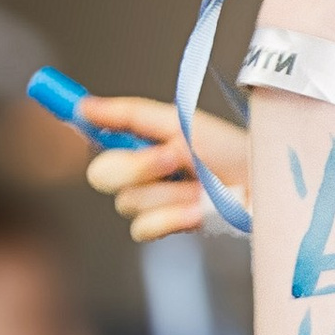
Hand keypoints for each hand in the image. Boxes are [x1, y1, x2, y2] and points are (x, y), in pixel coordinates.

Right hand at [77, 95, 246, 241]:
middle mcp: (144, 172)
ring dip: (166, 190)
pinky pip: (143, 228)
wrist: (264, 184)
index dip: (80, 122)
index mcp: (144, 141)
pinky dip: (171, 218)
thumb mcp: (180, 123)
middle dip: (136, 165)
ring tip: (201, 185)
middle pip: (101, 175)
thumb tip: (83, 106)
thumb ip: (129, 114)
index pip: (98, 136)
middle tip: (173, 157)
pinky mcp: (171, 227)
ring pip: (127, 202)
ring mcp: (156, 202)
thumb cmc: (231, 150)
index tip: (70, 109)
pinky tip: (197, 211)